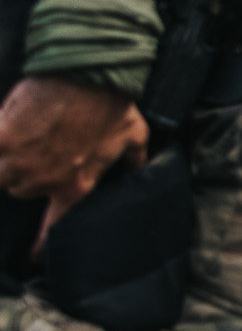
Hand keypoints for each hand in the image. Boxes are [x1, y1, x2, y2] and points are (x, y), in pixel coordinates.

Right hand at [0, 76, 148, 252]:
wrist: (85, 73)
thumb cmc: (112, 103)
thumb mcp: (134, 135)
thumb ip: (133, 158)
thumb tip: (138, 170)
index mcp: (76, 185)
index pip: (54, 225)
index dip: (41, 244)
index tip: (34, 256)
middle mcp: (43, 181)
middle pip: (21, 189)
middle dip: (26, 173)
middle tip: (37, 149)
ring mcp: (17, 162)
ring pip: (3, 174)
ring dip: (7, 160)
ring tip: (23, 140)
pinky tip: (3, 133)